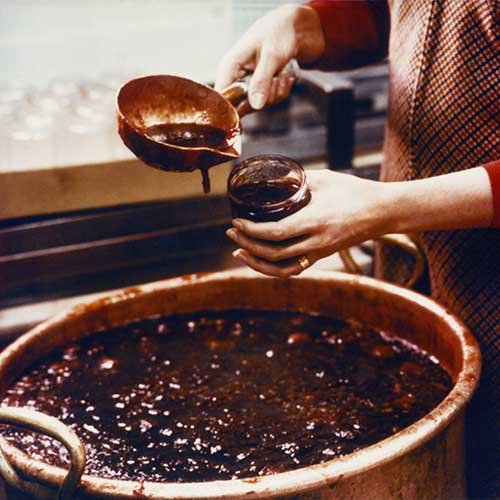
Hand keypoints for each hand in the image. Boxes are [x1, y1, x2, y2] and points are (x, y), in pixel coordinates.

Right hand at [215, 4, 323, 111]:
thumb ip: (262, 81)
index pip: (222, 97)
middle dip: (264, 97)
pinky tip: (284, 76)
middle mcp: (236, 78)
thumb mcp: (271, 55)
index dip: (232, 107)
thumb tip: (255, 105)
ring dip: (275, 93)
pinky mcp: (260, 89)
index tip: (253, 103)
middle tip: (276, 79)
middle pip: (242, 106)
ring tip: (282, 73)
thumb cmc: (279, 33)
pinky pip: (269, 101)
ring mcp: (248, 85)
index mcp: (230, 67)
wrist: (294, 28)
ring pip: (258, 105)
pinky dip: (281, 91)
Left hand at [226, 170, 391, 277]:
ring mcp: (319, 252)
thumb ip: (297, 180)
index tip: (236, 222)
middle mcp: (316, 242)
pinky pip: (293, 269)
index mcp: (315, 220)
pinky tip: (261, 260)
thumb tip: (273, 178)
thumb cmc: (353, 191)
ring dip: (257, 262)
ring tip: (239, 251)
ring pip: (281, 268)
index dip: (251, 231)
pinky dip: (274, 269)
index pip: (275, 233)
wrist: (381, 211)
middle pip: (273, 253)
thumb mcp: (324, 179)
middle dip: (247, 244)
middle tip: (231, 233)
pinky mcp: (322, 256)